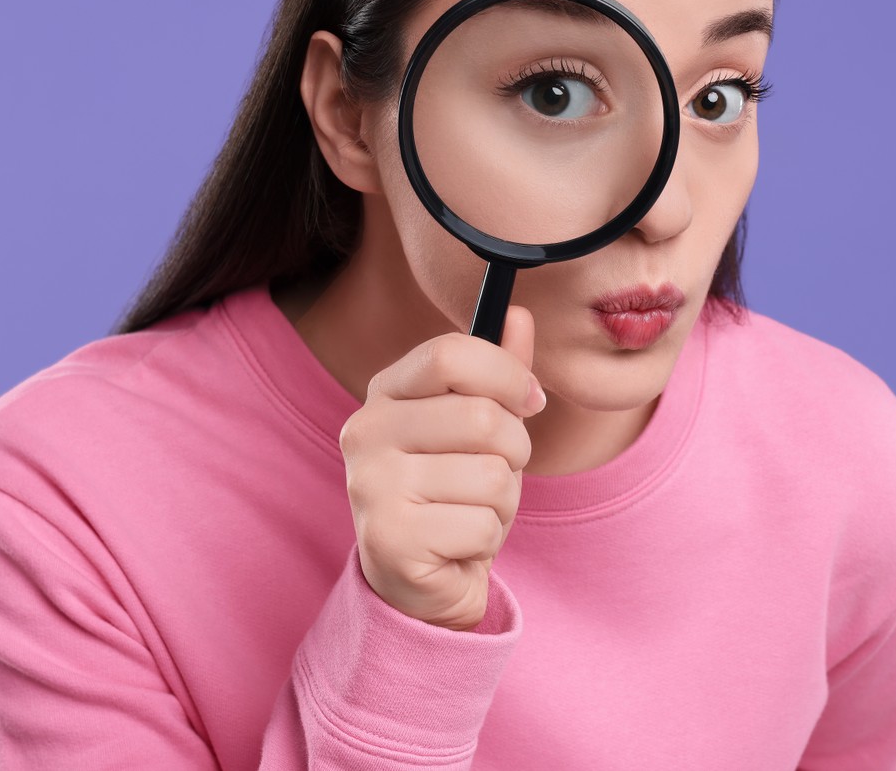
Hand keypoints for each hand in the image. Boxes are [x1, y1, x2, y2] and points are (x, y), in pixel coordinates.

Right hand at [339, 304, 544, 630]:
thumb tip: (519, 315)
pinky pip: (482, 524)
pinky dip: (488, 539)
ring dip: (504, 501)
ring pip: (491, 476)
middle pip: (483, 417)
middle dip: (516, 451)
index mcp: (385, 392)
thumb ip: (498, 372)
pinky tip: (459, 544)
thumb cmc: (454, 492)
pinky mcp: (389, 539)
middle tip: (496, 474)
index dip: (507, 375)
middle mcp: (365, 432)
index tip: (530, 401)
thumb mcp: (480, 427)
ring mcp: (371, 486)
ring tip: (473, 512)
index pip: (451, 354)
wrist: (421, 580)